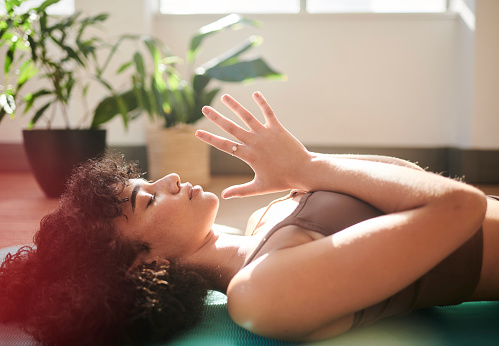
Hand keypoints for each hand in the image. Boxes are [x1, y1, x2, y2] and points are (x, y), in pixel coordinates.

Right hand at [196, 92, 310, 198]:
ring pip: (247, 117)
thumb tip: (224, 196)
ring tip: (224, 96)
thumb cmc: (282, 180)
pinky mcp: (278, 128)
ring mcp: (266, 134)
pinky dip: (262, 103)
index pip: (224, 146)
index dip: (210, 138)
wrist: (304, 171)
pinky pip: (268, 113)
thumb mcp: (259, 187)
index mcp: (248, 156)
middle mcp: (255, 142)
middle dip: (216, 117)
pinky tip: (255, 93)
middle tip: (204, 108)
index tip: (197, 132)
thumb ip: (240, 191)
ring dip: (235, 106)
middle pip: (231, 128)